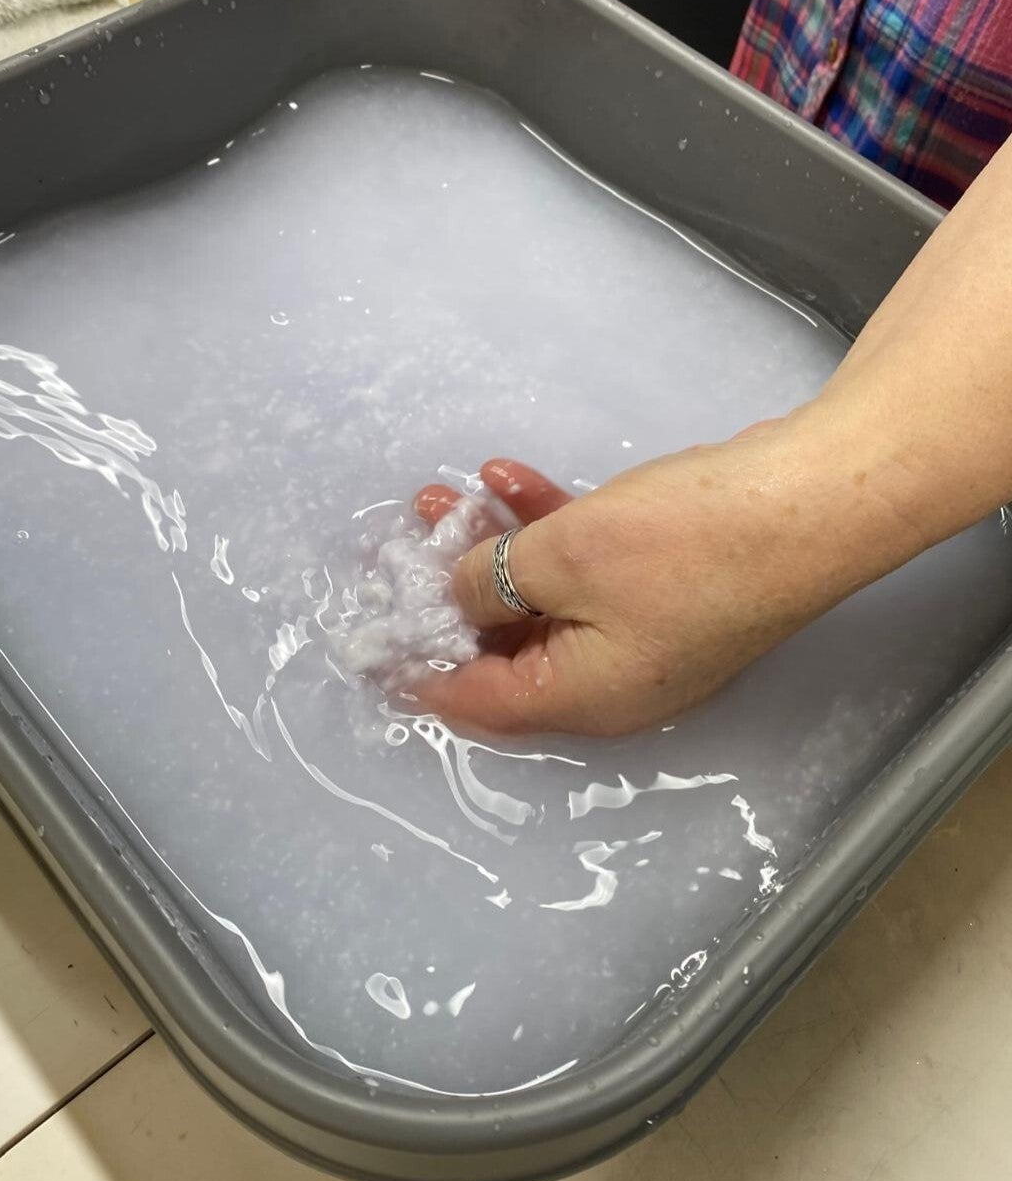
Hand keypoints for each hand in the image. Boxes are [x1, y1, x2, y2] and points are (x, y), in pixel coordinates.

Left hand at [412, 411, 929, 736]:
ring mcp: (642, 633)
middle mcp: (611, 681)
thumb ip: (491, 581)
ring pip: (544, 598)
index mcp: (584, 699)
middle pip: (507, 647)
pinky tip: (511, 477)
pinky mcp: (666, 587)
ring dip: (495, 547)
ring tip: (444, 496)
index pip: (479, 703)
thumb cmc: (682, 544)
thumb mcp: (562, 558)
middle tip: (407, 540)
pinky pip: (585, 569)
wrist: (808, 500)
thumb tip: (459, 595)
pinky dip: (548, 528)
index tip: (370, 646)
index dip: (420, 671)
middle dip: (453, 589)